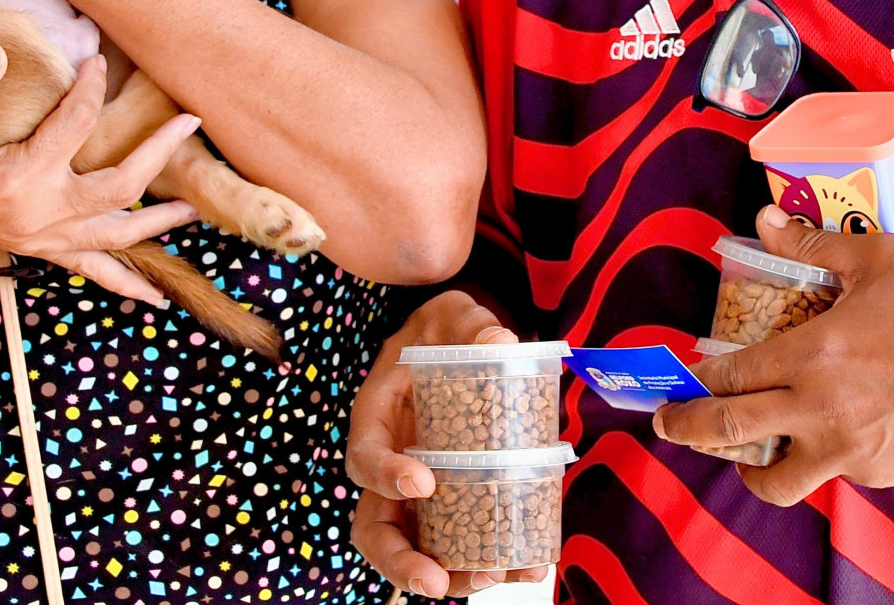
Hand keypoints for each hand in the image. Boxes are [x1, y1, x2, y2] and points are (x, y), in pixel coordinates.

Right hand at [0, 48, 198, 303]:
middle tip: (190, 120)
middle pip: (119, 186)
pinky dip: (125, 283)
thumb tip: (2, 51)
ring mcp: (38, 238)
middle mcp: (35, 215)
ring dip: (158, 221)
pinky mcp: (33, 248)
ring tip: (195, 206)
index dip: (92, 86)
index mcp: (14, 177)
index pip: (75, 125)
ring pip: (116, 236)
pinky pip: (89, 270)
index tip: (99, 60)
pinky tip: (155, 298)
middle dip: (159, 152)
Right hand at [347, 292, 547, 598]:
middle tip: (435, 581)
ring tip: (489, 579)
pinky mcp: (451, 503)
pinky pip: (459, 542)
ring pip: (414, 548)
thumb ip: (472, 324)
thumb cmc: (446, 330)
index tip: (423, 482)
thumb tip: (500, 341)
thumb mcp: (454, 316)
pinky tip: (527, 567)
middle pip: (376, 527)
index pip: (366, 456)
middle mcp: (390, 464)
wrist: (458, 343)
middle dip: (400, 562)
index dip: (386, 476)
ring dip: (446, 575)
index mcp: (378, 418)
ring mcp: (417, 491)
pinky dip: (487, 561)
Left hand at [652, 205, 893, 505]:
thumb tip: (764, 220)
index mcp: (812, 355)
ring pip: (776, 479)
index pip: (729, 376)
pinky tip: (824, 431)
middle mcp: (821, 409)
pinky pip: (831, 472)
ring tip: (744, 451)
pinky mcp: (879, 472)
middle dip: (687, 429)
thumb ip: (811, 243)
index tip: (683, 379)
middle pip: (728, 432)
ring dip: (749, 467)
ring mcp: (850, 449)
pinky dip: (817, 457)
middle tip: (668, 424)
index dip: (698, 379)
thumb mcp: (874, 258)